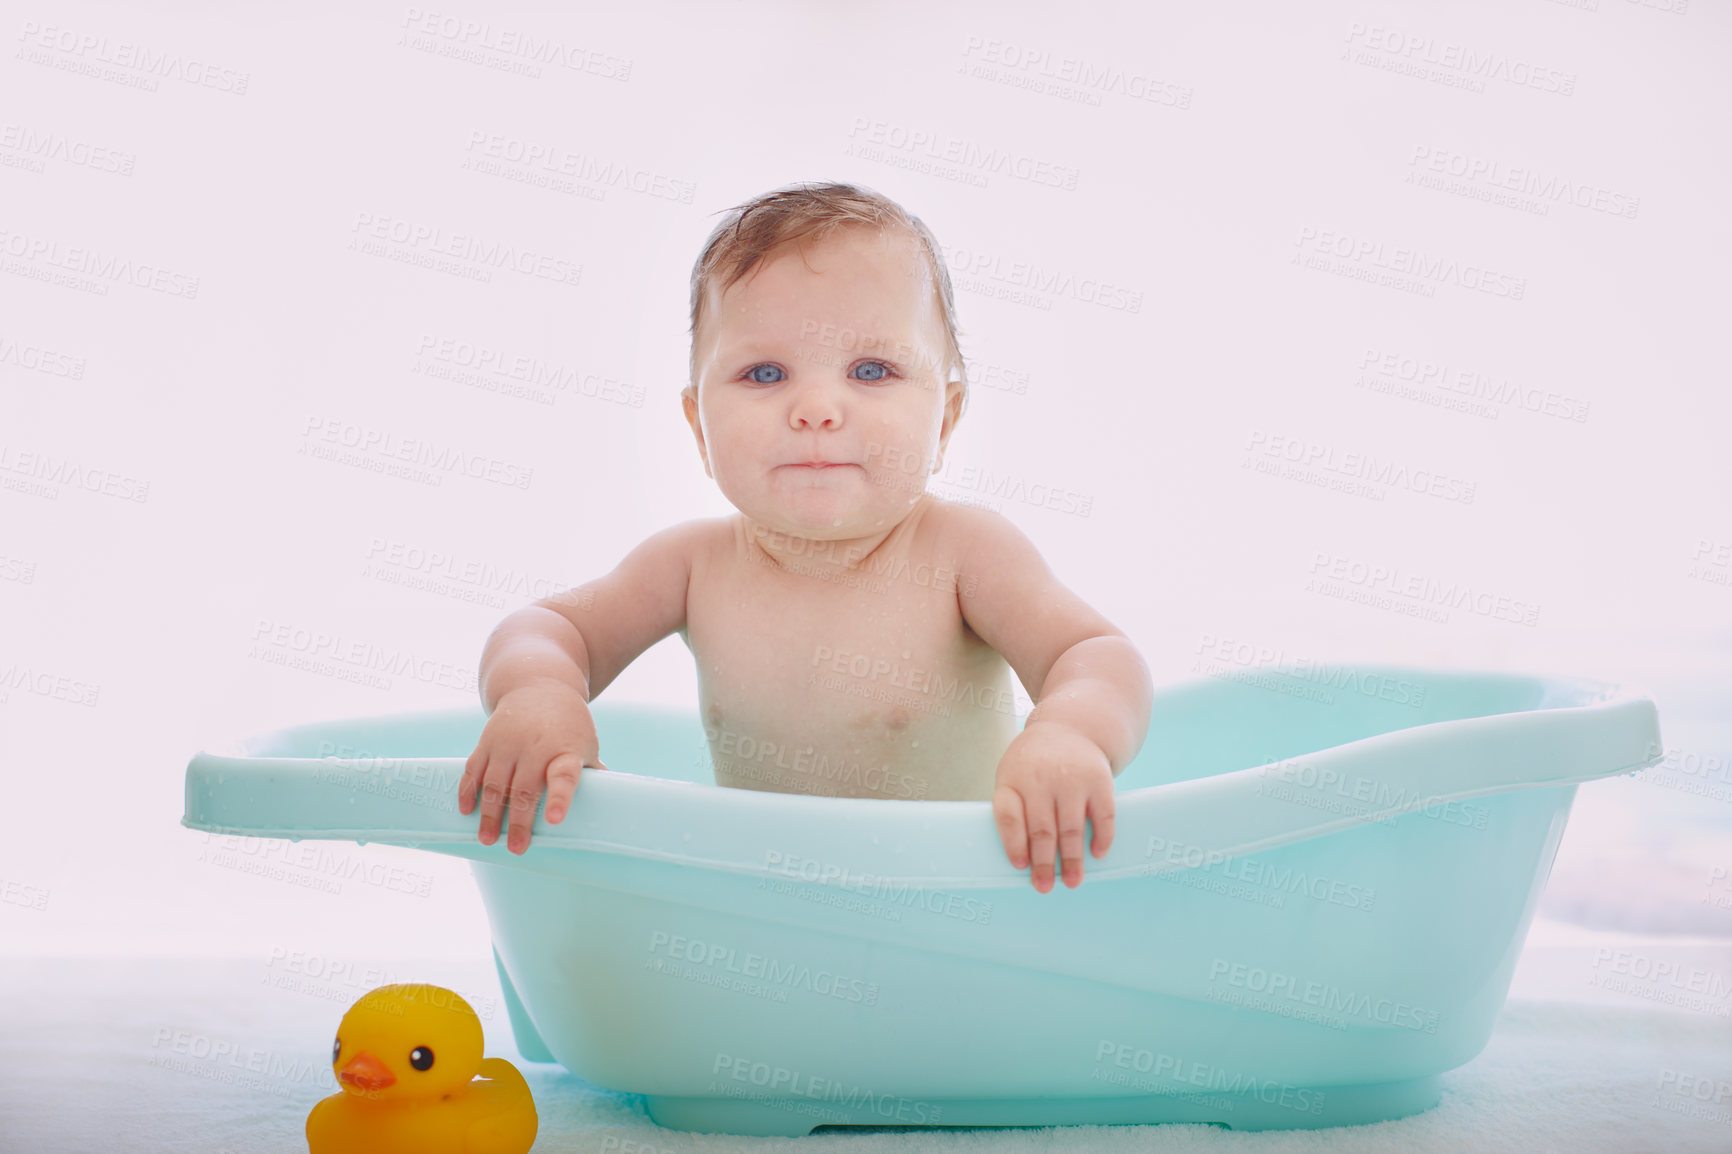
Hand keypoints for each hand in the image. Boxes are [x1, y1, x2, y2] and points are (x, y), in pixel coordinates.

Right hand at [458, 681, 605, 853]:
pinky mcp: (487, 740)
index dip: (558, 798)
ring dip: (489, 814)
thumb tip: (614, 805)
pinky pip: (473, 769)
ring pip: (494, 784)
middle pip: (523, 789)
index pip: (563, 776)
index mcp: (565, 750)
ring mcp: (508, 743)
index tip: (553, 819)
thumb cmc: (569, 724)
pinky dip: (468, 791)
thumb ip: (593, 774)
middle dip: (517, 822)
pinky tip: (467, 812)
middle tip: (516, 848)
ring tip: (487, 839)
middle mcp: (535, 746)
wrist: (539, 685)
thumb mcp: (587, 743)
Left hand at [991, 721, 1114, 892]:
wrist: (1071, 727)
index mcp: (1014, 779)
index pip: (1009, 815)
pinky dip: (1102, 838)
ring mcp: (1072, 779)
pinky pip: (1103, 816)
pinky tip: (1097, 854)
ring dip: (1073, 860)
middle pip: (1041, 829)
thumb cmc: (1035, 765)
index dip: (1013, 844)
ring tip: (1073, 881)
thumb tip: (1022, 861)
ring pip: (1072, 828)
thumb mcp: (1013, 776)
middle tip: (1045, 887)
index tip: (1020, 866)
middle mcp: (1041, 778)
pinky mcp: (1099, 780)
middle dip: (1044, 863)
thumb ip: (1014, 811)